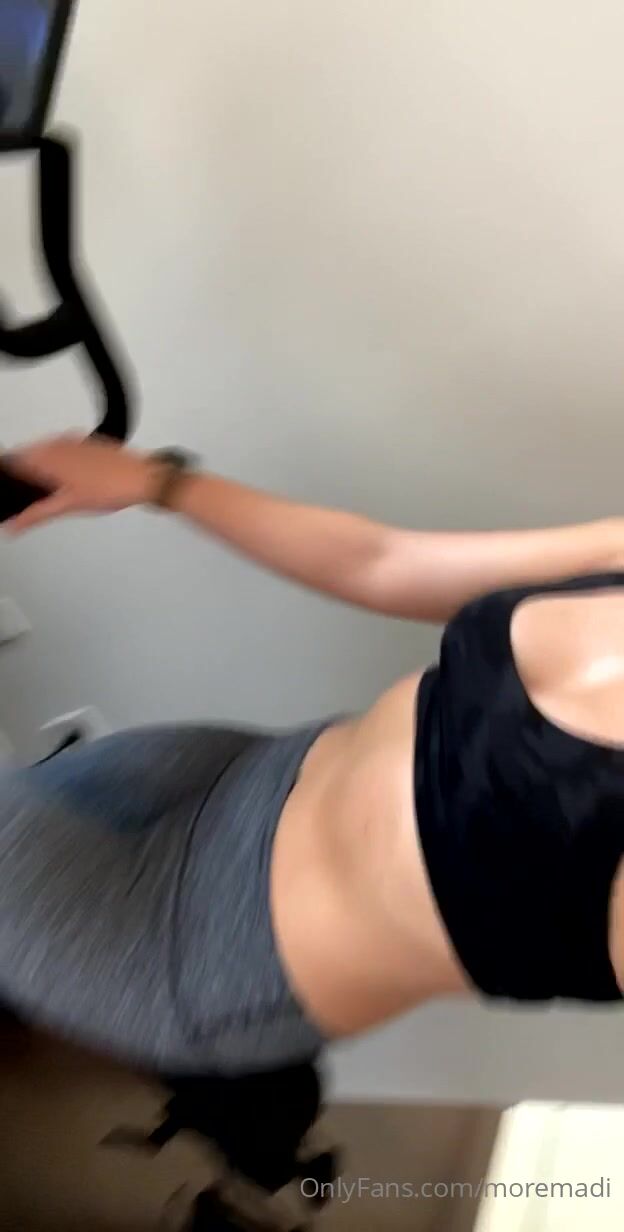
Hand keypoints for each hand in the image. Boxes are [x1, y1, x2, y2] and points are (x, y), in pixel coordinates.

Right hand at [2, 433, 154, 533]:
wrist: (145, 477)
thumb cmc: (110, 488)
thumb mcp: (68, 505)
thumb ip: (36, 514)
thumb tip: (13, 526)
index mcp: (48, 456)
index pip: (14, 460)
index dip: (7, 474)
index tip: (6, 488)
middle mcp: (58, 443)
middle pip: (29, 455)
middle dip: (22, 472)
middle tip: (22, 493)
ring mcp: (75, 440)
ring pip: (46, 451)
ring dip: (40, 466)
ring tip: (43, 489)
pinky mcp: (88, 443)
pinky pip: (63, 449)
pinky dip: (58, 461)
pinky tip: (67, 479)